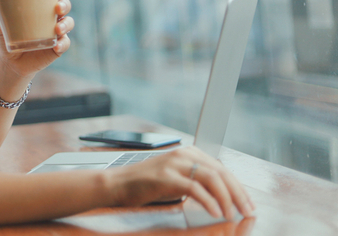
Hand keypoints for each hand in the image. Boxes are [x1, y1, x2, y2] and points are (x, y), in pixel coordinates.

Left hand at [0, 0, 73, 77]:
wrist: (12, 61)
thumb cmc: (9, 36)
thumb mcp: (0, 26)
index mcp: (40, 6)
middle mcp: (51, 16)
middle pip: (65, 6)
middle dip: (64, 4)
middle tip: (57, 7)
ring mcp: (56, 32)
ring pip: (68, 24)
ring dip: (65, 24)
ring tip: (57, 29)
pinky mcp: (57, 47)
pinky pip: (65, 44)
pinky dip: (63, 44)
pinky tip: (56, 47)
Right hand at [104, 146, 255, 219]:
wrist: (117, 184)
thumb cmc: (145, 184)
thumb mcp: (175, 178)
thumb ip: (196, 180)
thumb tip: (223, 195)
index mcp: (188, 153)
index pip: (222, 169)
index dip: (238, 188)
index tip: (248, 204)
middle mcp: (183, 154)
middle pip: (221, 172)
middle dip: (238, 194)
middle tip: (248, 212)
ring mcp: (174, 164)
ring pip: (212, 178)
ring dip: (227, 199)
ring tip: (232, 214)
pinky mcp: (166, 177)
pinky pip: (195, 189)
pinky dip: (209, 202)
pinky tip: (215, 212)